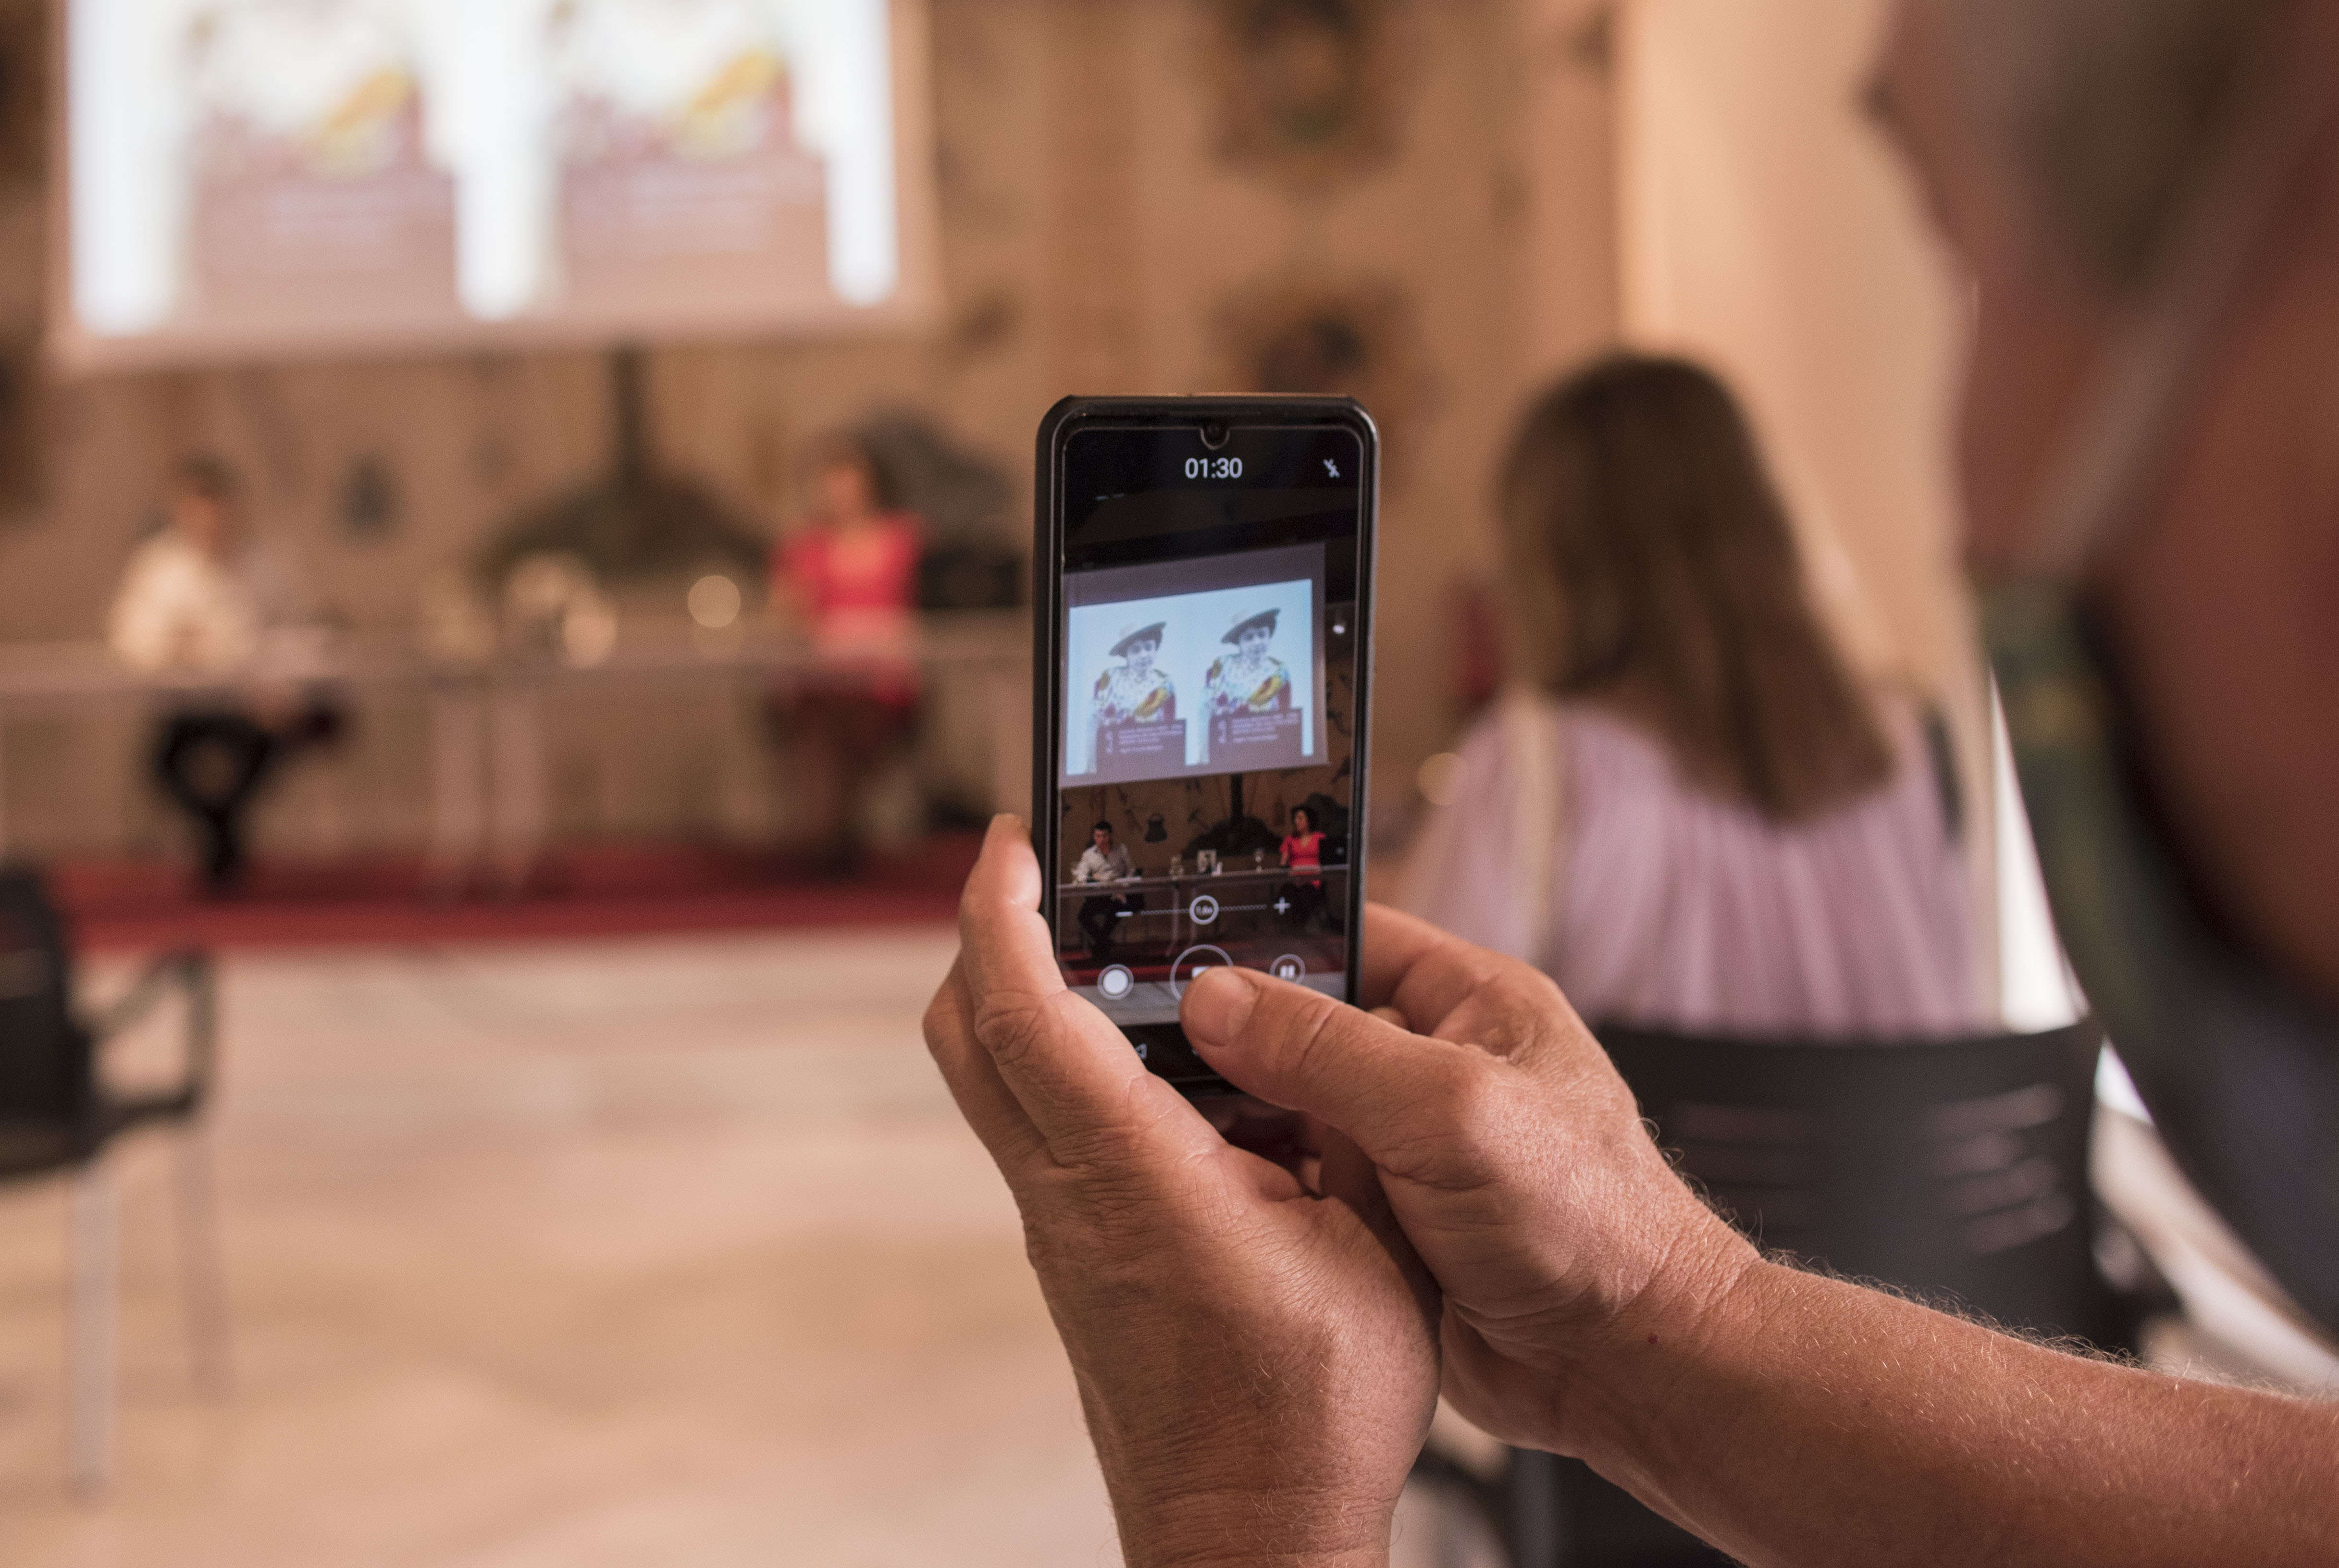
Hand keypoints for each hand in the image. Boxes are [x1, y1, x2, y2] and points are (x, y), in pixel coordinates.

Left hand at [925, 819, 1438, 1567]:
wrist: (1250, 1541)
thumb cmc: (1310, 1418)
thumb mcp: (1368, 1245)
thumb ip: (1338, 1125)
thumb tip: (1314, 1038)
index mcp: (1132, 1176)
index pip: (1019, 1012)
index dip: (998, 909)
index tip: (1009, 841)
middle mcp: (1068, 1197)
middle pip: (970, 1034)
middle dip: (990, 935)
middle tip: (1049, 876)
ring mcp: (1062, 1232)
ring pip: (1005, 1082)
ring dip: (1042, 1003)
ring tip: (1139, 963)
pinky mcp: (1078, 1258)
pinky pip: (1053, 1133)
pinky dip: (1087, 1073)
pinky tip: (1186, 1077)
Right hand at [1176, 904, 1754, 1463]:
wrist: (1628, 1369)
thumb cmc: (1591, 1226)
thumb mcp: (1450, 1113)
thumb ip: (1330, 1052)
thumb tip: (1217, 1002)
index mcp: (1468, 1003)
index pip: (1345, 936)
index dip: (1263, 939)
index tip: (1173, 948)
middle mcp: (1431, 1066)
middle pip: (1298, 1026)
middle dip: (1228, 1040)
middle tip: (1142, 1047)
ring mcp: (1404, 1147)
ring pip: (1284, 1111)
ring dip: (1233, 1121)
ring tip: (1160, 1120)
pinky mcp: (1381, 1220)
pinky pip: (1295, 1186)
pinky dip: (1252, 1190)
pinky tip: (1200, 1192)